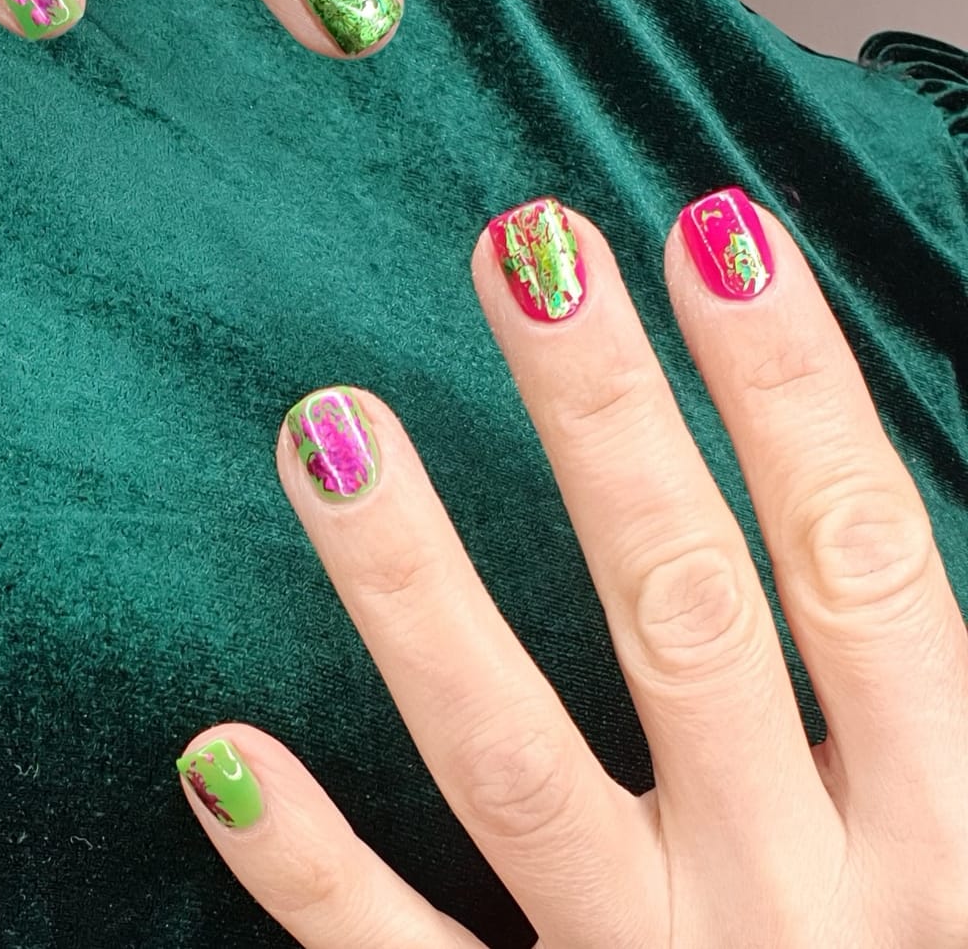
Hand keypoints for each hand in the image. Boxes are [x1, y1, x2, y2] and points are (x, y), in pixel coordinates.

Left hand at [177, 190, 967, 944]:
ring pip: (512, 765)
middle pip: (685, 617)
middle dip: (609, 421)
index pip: (860, 567)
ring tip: (328, 422)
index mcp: (938, 834)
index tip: (714, 230)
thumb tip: (850, 505)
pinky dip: (310, 866)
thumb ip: (917, 696)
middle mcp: (794, 904)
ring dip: (415, 587)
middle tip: (527, 247)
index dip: (794, 394)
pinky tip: (216, 751)